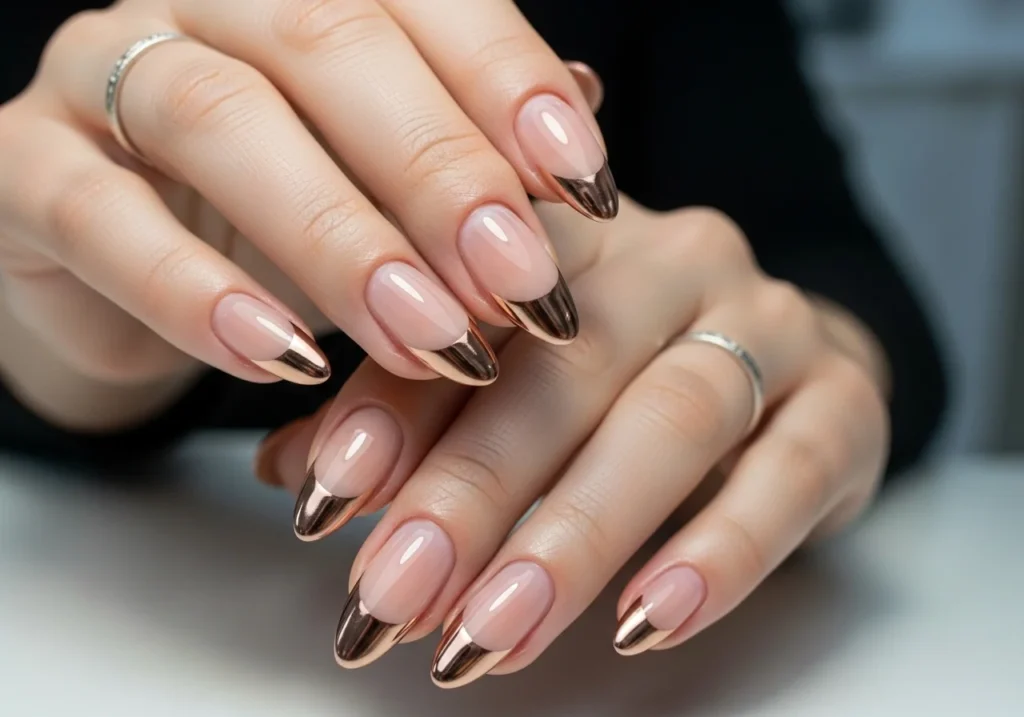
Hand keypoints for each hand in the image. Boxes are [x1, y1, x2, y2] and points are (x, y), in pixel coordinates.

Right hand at [0, 0, 611, 400]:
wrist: (120, 263)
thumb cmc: (277, 214)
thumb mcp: (385, 179)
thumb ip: (472, 142)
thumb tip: (583, 106)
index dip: (507, 84)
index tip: (587, 187)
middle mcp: (204, 6)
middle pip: (327, 46)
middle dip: (438, 173)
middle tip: (521, 283)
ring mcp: (101, 74)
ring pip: (219, 121)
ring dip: (339, 241)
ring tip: (430, 339)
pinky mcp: (27, 169)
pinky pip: (101, 215)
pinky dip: (197, 292)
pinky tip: (284, 358)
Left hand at [258, 197, 890, 685]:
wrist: (787, 360)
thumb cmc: (622, 368)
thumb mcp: (510, 369)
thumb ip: (406, 410)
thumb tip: (292, 470)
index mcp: (572, 238)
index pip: (470, 304)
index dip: (390, 403)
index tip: (321, 499)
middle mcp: (672, 261)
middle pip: (565, 369)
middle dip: (472, 492)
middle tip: (395, 597)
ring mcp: (766, 324)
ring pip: (671, 420)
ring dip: (574, 538)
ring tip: (493, 635)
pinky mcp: (842, 399)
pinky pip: (790, 473)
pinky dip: (718, 552)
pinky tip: (648, 620)